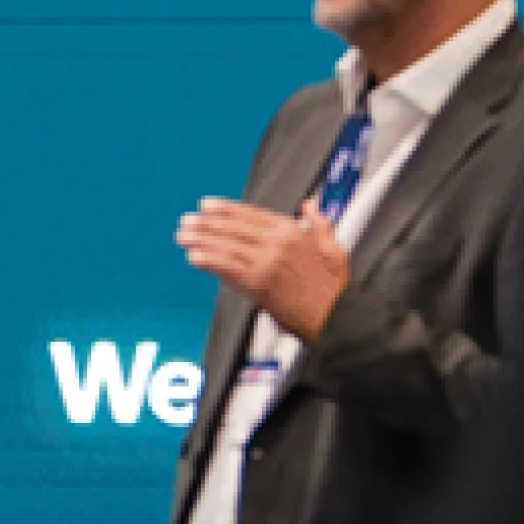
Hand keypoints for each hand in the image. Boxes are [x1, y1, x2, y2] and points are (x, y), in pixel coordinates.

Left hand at [179, 196, 349, 342]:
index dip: (225, 209)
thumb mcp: (333, 248)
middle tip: (187, 221)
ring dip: (200, 240)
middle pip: (232, 227)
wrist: (339, 319)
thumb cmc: (335, 289)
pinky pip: (227, 267)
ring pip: (225, 245)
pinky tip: (194, 257)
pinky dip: (208, 260)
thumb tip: (311, 204)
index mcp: (292, 231)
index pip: (249, 214)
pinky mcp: (258, 283)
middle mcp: (276, 242)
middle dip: (205, 223)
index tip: (206, 206)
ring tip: (184, 237)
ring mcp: (266, 262)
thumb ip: (319, 223)